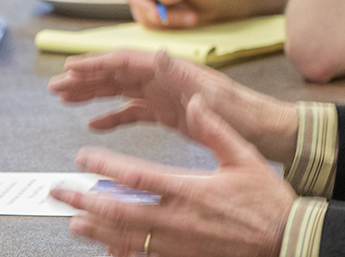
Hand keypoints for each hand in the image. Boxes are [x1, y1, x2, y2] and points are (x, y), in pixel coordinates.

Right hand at [48, 50, 298, 162]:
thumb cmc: (241, 113)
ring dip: (92, 94)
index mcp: (173, 70)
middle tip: (55, 86)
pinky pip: (134, 112)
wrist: (265, 129)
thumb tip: (154, 53)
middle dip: (86, 78)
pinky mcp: (170, 112)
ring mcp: (166, 95)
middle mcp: (166, 78)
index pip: (127, 61)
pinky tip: (94, 124)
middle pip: (118, 73)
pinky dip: (112, 117)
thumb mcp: (209, 95)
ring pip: (120, 91)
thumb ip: (180, 76)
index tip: (70, 67)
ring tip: (64, 99)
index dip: (97, 63)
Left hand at [49, 96, 294, 256]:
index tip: (83, 158)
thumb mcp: (243, 157)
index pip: (136, 177)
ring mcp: (177, 245)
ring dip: (95, 230)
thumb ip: (215, 130)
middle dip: (84, 201)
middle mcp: (177, 220)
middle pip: (119, 211)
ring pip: (125, 238)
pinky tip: (108, 250)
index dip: (105, 167)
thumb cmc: (267, 201)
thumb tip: (196, 102)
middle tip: (59, 193)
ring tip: (72, 222)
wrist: (285, 240)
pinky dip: (121, 252)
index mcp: (190, 190)